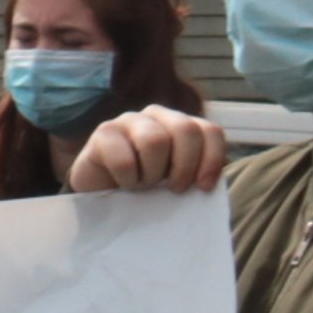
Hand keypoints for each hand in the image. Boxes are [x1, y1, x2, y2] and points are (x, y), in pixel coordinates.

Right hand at [67, 108, 228, 195]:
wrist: (100, 197)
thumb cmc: (143, 190)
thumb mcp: (174, 182)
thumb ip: (193, 175)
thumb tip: (208, 184)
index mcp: (180, 125)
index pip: (209, 131)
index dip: (212, 159)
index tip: (203, 188)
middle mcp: (157, 115)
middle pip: (186, 130)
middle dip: (184, 165)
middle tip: (173, 189)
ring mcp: (129, 120)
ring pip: (155, 141)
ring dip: (151, 173)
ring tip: (143, 185)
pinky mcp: (104, 133)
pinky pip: (124, 159)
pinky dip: (128, 179)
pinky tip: (123, 184)